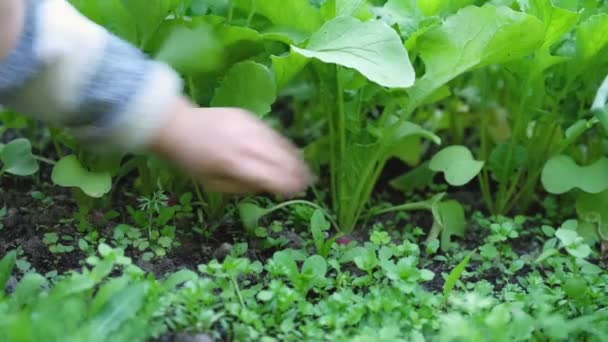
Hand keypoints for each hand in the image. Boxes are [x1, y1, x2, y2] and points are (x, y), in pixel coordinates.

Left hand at [149, 97, 311, 193]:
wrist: (176, 126)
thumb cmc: (191, 161)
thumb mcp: (212, 184)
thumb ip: (241, 187)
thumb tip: (266, 186)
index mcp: (235, 164)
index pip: (270, 176)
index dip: (287, 184)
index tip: (298, 191)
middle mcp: (245, 144)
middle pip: (279, 159)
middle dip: (296, 171)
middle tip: (308, 181)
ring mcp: (248, 127)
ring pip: (279, 143)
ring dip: (294, 157)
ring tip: (304, 168)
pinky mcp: (248, 116)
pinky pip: (271, 132)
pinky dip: (282, 143)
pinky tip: (289, 151)